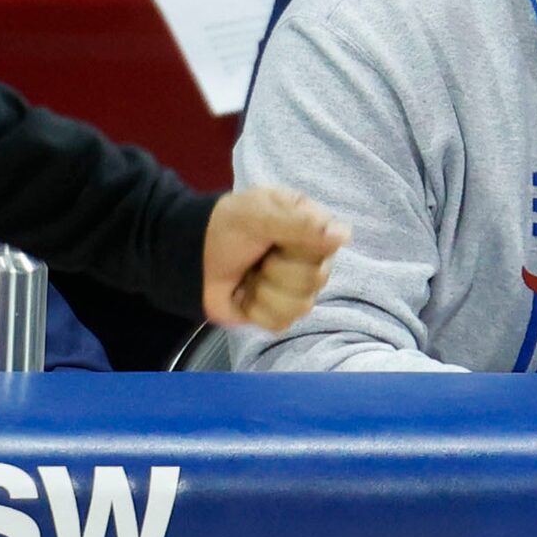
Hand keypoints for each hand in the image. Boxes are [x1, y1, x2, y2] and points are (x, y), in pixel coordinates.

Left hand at [202, 186, 348, 330]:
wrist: (193, 255)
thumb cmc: (228, 227)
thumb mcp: (260, 213)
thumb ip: (300, 223)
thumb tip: (344, 236)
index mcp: (314, 230)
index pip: (329, 247)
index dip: (299, 247)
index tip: (276, 237)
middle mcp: (313, 261)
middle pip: (315, 280)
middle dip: (276, 269)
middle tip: (258, 257)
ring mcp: (298, 290)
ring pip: (300, 305)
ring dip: (264, 290)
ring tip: (250, 275)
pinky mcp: (279, 313)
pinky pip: (281, 322)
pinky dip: (255, 309)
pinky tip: (245, 295)